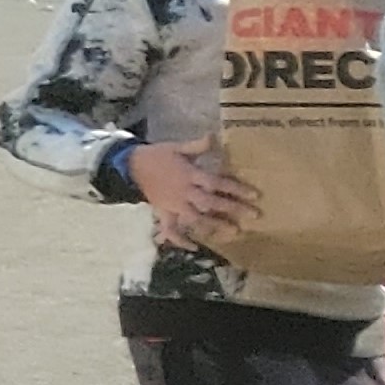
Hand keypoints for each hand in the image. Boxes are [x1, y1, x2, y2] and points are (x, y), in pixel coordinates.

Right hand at [134, 144, 254, 246]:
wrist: (130, 166)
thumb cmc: (157, 155)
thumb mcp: (177, 147)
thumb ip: (197, 146)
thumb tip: (213, 136)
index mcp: (189, 174)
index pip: (216, 183)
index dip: (235, 189)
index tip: (255, 195)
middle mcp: (183, 192)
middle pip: (210, 202)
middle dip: (232, 209)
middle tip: (254, 215)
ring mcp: (173, 204)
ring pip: (195, 218)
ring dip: (214, 225)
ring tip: (234, 232)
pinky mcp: (163, 212)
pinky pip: (170, 229)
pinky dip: (180, 240)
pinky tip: (194, 248)